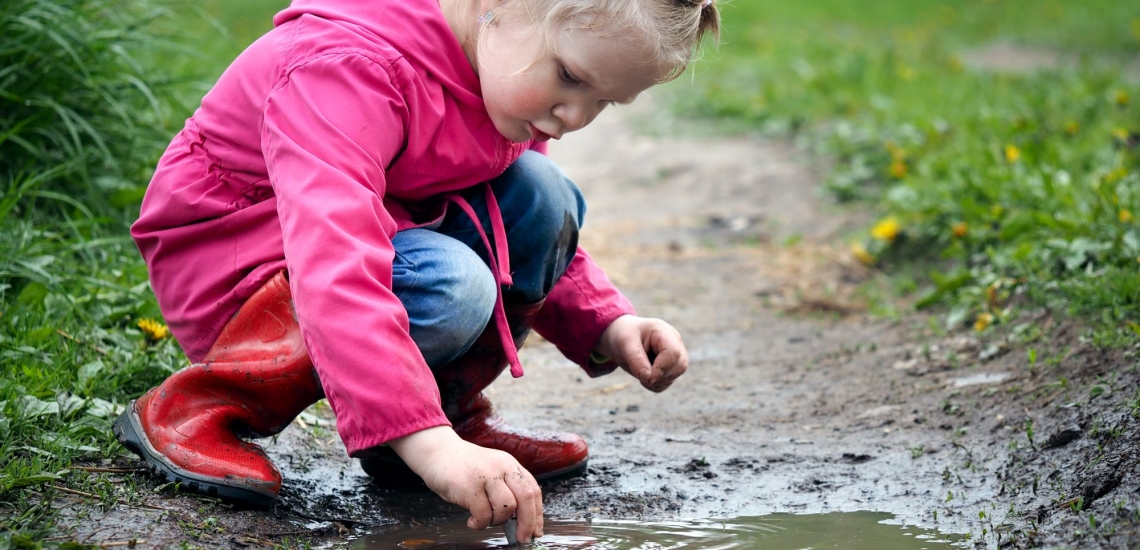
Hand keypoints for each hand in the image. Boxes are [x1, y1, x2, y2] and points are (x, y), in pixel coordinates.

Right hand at [390, 426, 542, 541]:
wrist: (437, 453)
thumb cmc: (464, 469)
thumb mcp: (491, 471)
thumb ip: (506, 489)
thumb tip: (521, 521)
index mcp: (510, 464)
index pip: (533, 490)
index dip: (537, 514)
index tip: (535, 531)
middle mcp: (501, 467)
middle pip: (526, 498)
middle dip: (527, 523)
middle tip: (522, 538)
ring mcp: (486, 475)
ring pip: (506, 507)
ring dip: (497, 521)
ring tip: (484, 519)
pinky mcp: (469, 486)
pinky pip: (483, 514)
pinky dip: (480, 524)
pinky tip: (471, 521)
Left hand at [594, 315, 687, 391]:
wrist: (622, 336)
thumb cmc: (624, 334)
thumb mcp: (625, 343)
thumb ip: (635, 359)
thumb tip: (648, 377)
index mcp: (664, 332)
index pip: (673, 353)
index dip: (661, 368)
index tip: (646, 377)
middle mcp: (674, 343)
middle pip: (680, 366)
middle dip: (660, 376)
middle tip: (640, 375)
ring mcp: (675, 356)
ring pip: (675, 376)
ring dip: (656, 381)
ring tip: (639, 372)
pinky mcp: (670, 367)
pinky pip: (667, 382)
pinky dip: (655, 385)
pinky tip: (644, 376)